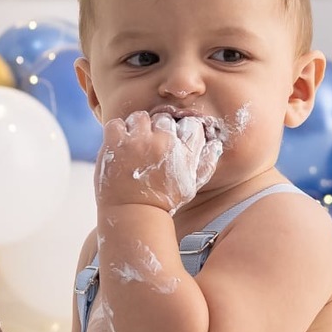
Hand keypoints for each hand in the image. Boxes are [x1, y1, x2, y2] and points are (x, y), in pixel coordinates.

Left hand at [95, 110, 222, 212]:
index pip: (190, 124)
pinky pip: (116, 124)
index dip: (181, 131)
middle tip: (150, 147)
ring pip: (140, 117)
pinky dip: (117, 133)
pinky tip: (119, 147)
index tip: (172, 142)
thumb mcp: (192, 185)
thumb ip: (206, 164)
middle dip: (158, 130)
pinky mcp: (116, 143)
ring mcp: (138, 141)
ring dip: (137, 129)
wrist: (133, 214)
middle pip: (164, 119)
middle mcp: (164, 142)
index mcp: (185, 151)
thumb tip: (215, 143)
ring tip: (134, 145)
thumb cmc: (164, 201)